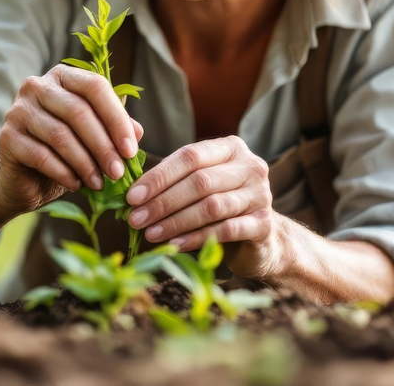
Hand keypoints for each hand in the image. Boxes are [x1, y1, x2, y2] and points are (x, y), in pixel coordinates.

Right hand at [0, 64, 142, 214]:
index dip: (116, 119)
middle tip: (118, 172)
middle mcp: (37, 86)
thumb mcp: (94, 138)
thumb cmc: (65, 153)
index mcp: (63, 76)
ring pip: (60, 135)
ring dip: (85, 163)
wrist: (24, 178)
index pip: (95, 87)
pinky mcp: (6, 136)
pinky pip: (41, 155)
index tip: (131, 151)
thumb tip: (138, 132)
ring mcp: (18, 109)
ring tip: (99, 183)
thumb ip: (114, 129)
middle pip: (78, 111)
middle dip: (103, 146)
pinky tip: (76, 185)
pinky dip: (64, 172)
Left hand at [124, 136, 281, 275]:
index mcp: (231, 148)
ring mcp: (261, 195)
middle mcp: (251, 166)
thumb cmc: (220, 206)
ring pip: (211, 206)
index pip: (190, 156)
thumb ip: (172, 177)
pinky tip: (174, 245)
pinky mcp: (264, 224)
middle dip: (163, 202)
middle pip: (200, 181)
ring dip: (175, 221)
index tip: (132, 196)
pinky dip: (196, 238)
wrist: (261, 238)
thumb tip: (129, 189)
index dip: (159, 176)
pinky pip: (225, 230)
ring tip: (150, 233)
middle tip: (135, 218)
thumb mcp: (200, 184)